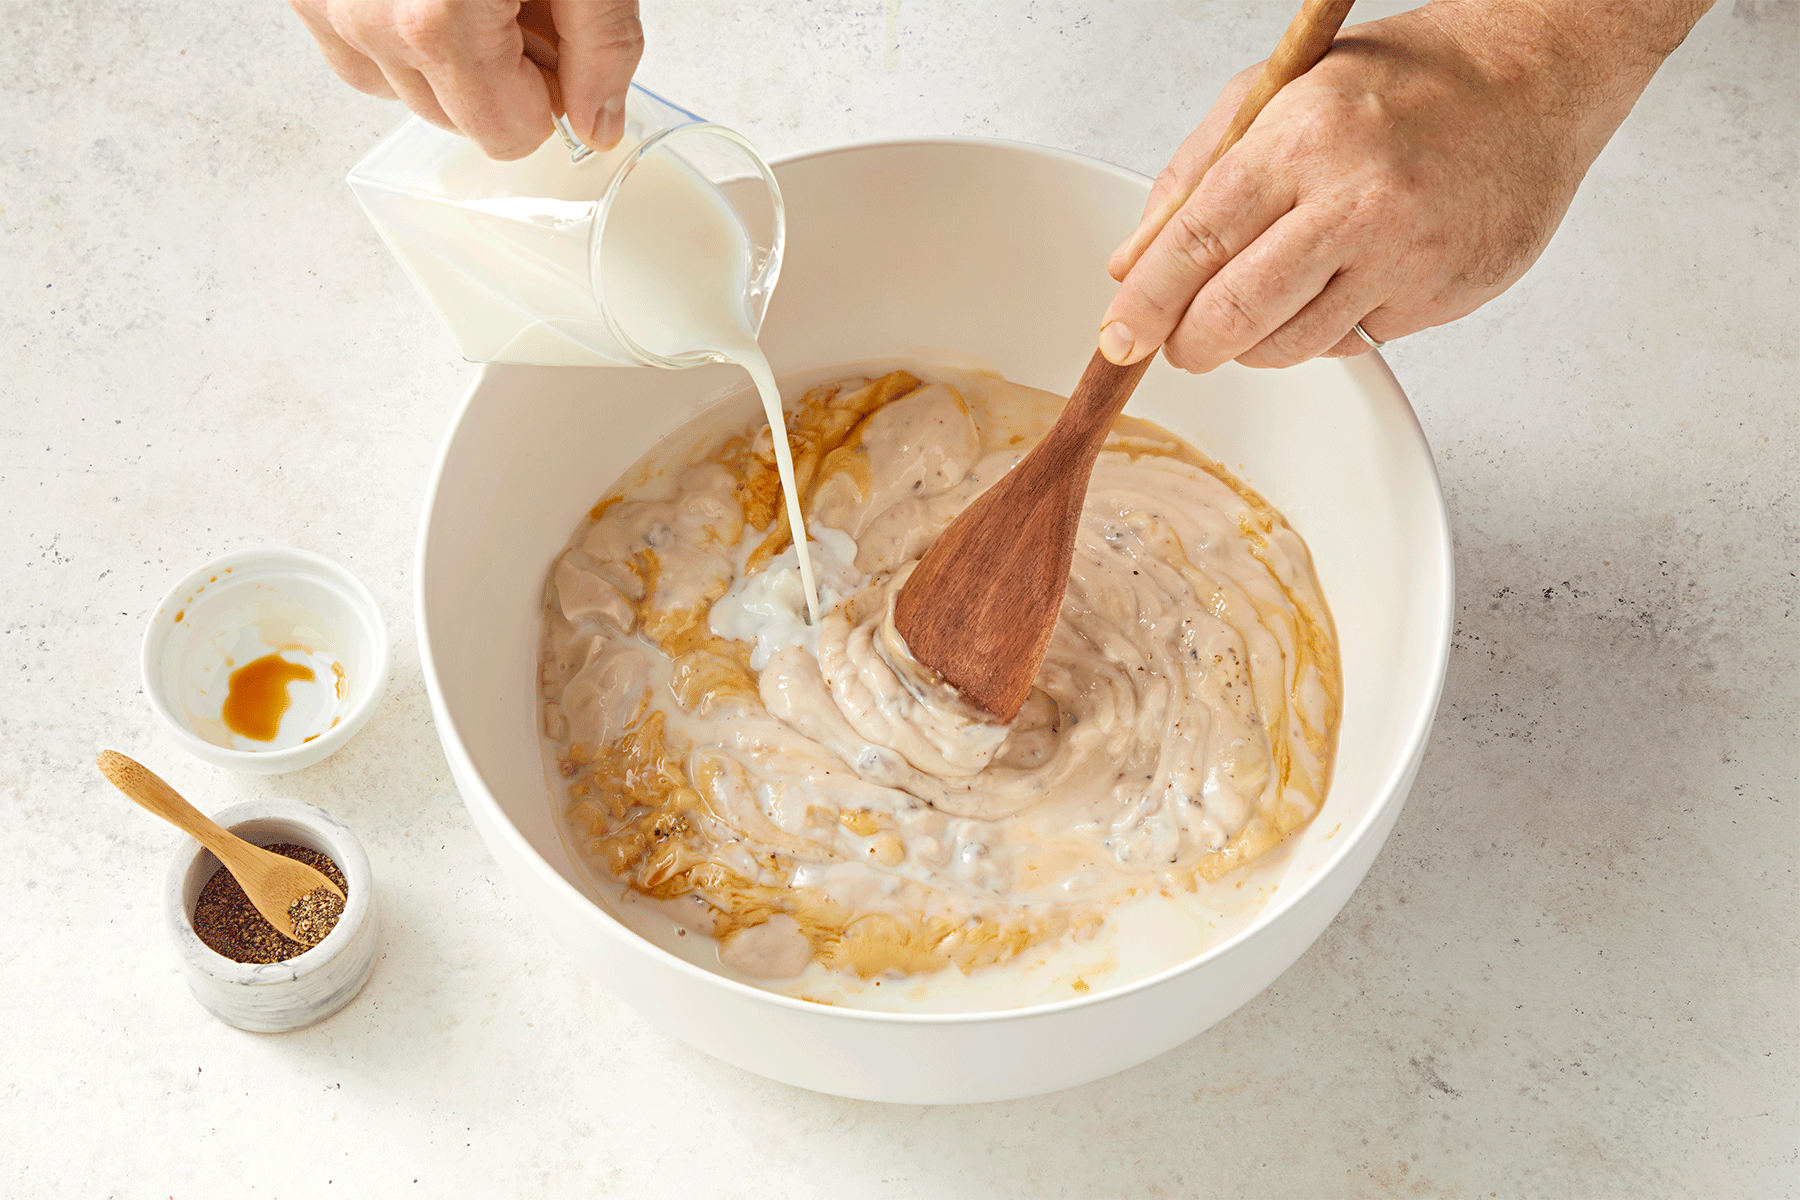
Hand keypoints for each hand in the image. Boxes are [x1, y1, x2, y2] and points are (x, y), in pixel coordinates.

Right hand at [290, 0, 643, 159]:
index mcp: (436, 21)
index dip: (545, 96)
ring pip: (401, 90)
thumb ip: (604, 47)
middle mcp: (365, 19)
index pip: (506, 137)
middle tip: (516, 1)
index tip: (553, 39)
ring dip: (442, 55)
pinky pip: (353, 48)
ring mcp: (320, 2)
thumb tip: (601, 126)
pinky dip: (391, 29)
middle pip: (455, 120)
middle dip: (498, 75)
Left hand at [1098, 1, 1705, 370]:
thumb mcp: (1278, 93)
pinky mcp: (1441, 297)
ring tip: (1267, 297)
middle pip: (1234, 315)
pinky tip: (1341, 282)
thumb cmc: (1403, 81)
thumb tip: (1132, 265)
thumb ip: (1194, 176)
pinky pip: (1349, 344)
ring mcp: (1405, 256)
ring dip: (1255, 343)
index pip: (1195, 243)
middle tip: (1181, 343)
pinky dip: (1324, 330)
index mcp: (1302, 139)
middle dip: (1191, 345)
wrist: (1532, 80)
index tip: (1116, 338)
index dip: (1145, 304)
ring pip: (1288, 347)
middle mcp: (1356, 201)